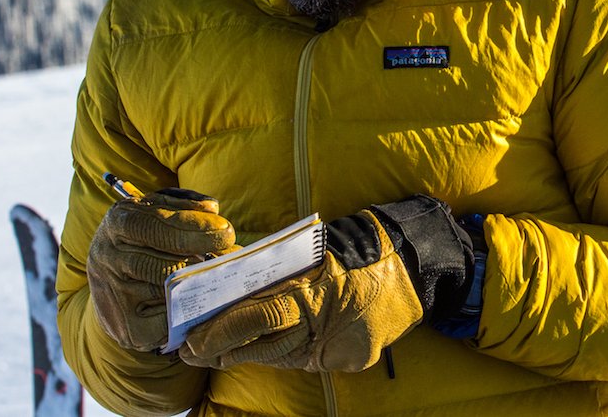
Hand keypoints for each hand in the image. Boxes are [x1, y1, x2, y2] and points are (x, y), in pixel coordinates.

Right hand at [87, 188, 236, 351]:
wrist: (115, 282)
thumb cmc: (148, 237)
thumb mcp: (160, 210)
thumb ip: (184, 205)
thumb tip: (211, 209)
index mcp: (118, 222)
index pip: (152, 225)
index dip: (192, 228)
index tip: (226, 231)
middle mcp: (107, 258)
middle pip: (161, 264)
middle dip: (204, 261)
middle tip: (233, 258)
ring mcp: (114, 296)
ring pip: (166, 293)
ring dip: (202, 286)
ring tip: (225, 277)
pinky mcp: (128, 329)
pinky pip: (168, 322)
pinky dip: (191, 312)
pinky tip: (206, 301)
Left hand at [179, 194, 474, 371]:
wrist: (416, 263)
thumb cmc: (362, 246)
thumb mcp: (316, 251)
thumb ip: (279, 272)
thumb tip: (234, 285)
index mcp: (316, 291)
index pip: (258, 317)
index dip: (221, 332)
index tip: (191, 340)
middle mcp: (327, 324)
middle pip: (265, 347)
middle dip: (225, 350)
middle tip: (192, 352)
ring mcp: (342, 347)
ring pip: (282, 358)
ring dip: (248, 354)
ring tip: (218, 353)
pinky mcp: (353, 359)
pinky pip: (307, 360)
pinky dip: (284, 355)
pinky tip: (262, 351)